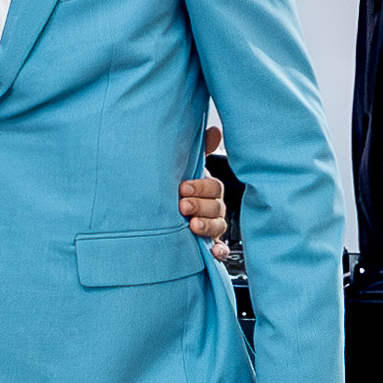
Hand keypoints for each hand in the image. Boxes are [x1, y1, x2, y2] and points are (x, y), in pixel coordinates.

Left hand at [180, 120, 232, 241]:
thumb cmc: (177, 187)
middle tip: (182, 205)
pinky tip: (214, 252)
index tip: (183, 187)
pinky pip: (220, 248)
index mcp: (210, 189)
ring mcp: (213, 226)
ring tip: (192, 225)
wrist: (162, 212)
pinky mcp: (209, 244)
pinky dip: (219, 251)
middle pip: (216, 207)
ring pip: (218, 226)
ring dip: (206, 225)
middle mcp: (215, 207)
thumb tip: (215, 130)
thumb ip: (200, 151)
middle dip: (200, 205)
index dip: (201, 187)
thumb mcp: (186, 167)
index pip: (214, 187)